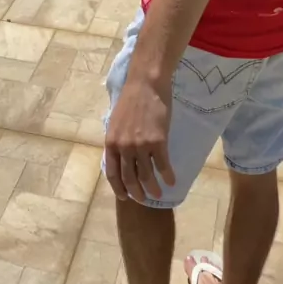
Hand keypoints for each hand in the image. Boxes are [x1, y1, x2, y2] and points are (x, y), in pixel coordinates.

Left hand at [105, 74, 175, 202]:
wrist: (146, 84)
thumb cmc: (131, 99)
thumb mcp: (116, 122)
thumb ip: (117, 141)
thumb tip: (120, 158)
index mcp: (111, 143)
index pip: (112, 174)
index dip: (119, 188)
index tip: (125, 197)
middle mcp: (124, 148)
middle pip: (129, 179)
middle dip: (137, 193)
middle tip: (143, 199)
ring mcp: (141, 146)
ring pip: (147, 176)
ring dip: (153, 188)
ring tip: (158, 193)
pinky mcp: (158, 142)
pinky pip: (163, 165)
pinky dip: (167, 176)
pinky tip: (171, 181)